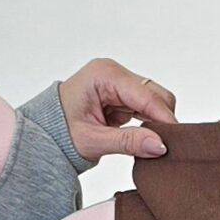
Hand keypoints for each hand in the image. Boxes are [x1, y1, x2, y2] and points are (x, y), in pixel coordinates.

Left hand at [57, 59, 176, 161]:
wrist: (44, 134)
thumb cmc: (59, 133)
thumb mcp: (93, 141)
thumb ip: (128, 142)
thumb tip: (159, 146)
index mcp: (104, 75)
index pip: (146, 95)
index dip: (164, 118)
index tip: (175, 141)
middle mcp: (114, 73)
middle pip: (156, 94)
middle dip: (162, 119)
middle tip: (162, 146)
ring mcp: (119, 82)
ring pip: (155, 100)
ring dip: (155, 122)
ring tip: (150, 144)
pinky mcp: (122, 93)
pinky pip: (146, 107)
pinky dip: (148, 122)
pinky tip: (144, 138)